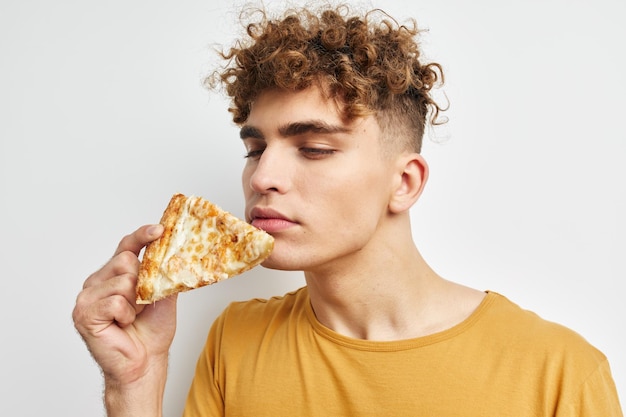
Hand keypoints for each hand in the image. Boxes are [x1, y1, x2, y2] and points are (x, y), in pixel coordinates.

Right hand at [72, 224, 176, 387]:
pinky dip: (126, 314)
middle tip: (142, 304)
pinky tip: (122, 325)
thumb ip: (164, 273)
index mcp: (114, 274)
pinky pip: (115, 301)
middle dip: (142, 283)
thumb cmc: (152, 332)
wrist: (145, 363)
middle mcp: (97, 281)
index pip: (127, 246)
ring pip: (122, 281)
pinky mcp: (84, 313)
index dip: (143, 235)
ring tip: (132, 317)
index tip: (160, 229)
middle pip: (126, 261)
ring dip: (135, 302)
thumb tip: (177, 254)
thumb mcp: (164, 296)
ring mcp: (87, 296)